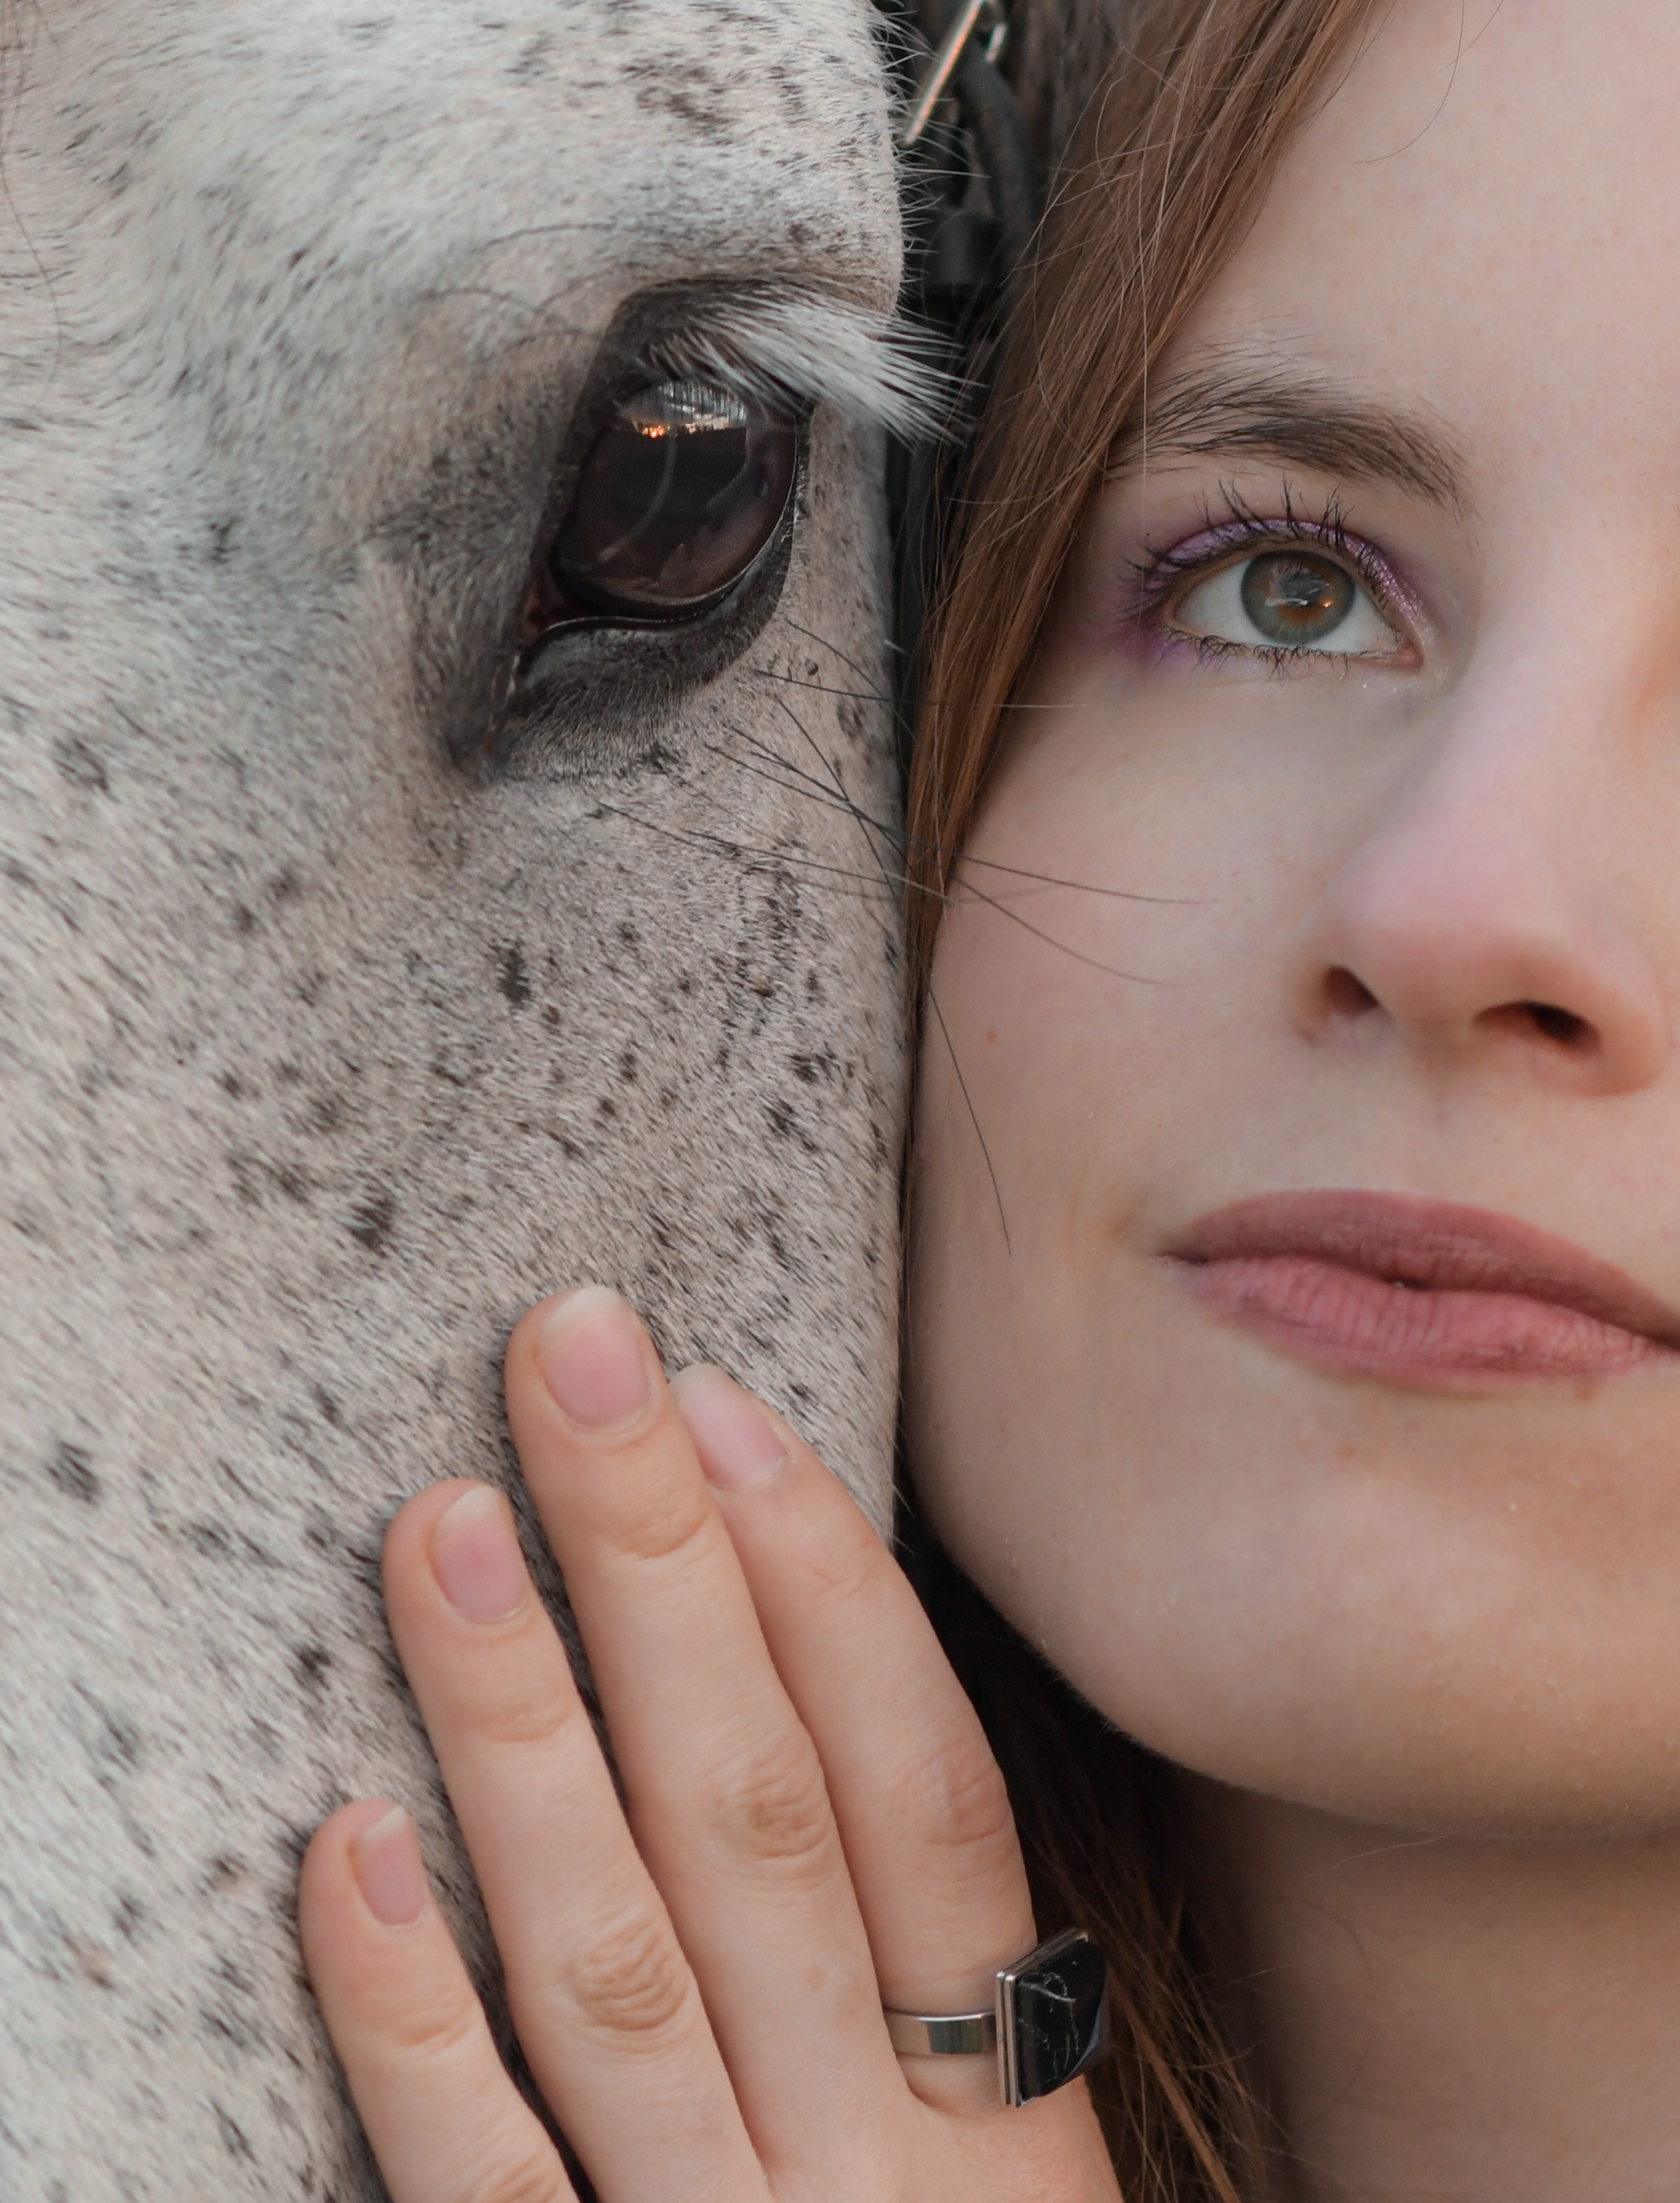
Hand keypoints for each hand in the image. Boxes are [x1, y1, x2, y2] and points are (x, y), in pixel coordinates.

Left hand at [299, 1286, 1119, 2202]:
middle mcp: (875, 2175)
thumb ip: (921, 1977)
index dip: (835, 1591)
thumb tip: (801, 1676)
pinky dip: (413, 2026)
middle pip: (760, 1824)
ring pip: (615, 1968)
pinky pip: (489, 2197)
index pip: (924, 1800)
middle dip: (665, 1571)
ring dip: (523, 1733)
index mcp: (1005, 2118)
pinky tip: (344, 1848)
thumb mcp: (995, 2170)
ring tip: (443, 1519)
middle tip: (573, 1352)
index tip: (734, 1407)